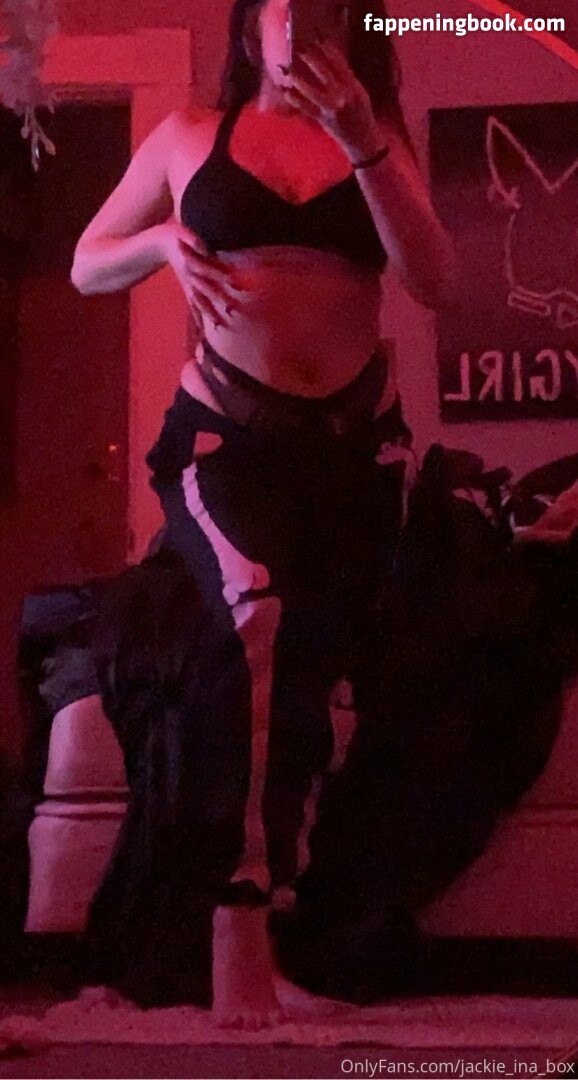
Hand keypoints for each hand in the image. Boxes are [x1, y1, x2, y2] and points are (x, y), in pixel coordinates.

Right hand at [155, 218, 244, 330]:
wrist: (162, 244)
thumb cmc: (177, 237)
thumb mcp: (184, 233)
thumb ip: (193, 240)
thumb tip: (203, 247)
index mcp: (192, 264)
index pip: (208, 271)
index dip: (220, 276)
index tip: (234, 283)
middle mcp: (190, 278)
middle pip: (205, 291)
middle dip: (219, 301)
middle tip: (232, 310)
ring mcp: (188, 285)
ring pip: (199, 301)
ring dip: (209, 313)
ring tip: (219, 326)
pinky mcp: (187, 289)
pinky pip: (192, 305)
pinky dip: (197, 317)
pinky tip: (202, 330)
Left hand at [280, 41, 387, 162]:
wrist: (363, 142)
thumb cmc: (362, 116)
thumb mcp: (361, 95)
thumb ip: (348, 80)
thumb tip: (333, 62)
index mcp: (354, 88)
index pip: (340, 64)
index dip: (328, 51)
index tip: (319, 41)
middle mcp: (343, 96)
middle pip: (324, 73)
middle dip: (311, 60)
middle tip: (300, 50)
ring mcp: (332, 109)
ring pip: (312, 91)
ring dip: (299, 79)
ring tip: (289, 71)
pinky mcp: (324, 120)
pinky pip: (307, 109)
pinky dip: (296, 101)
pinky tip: (287, 93)